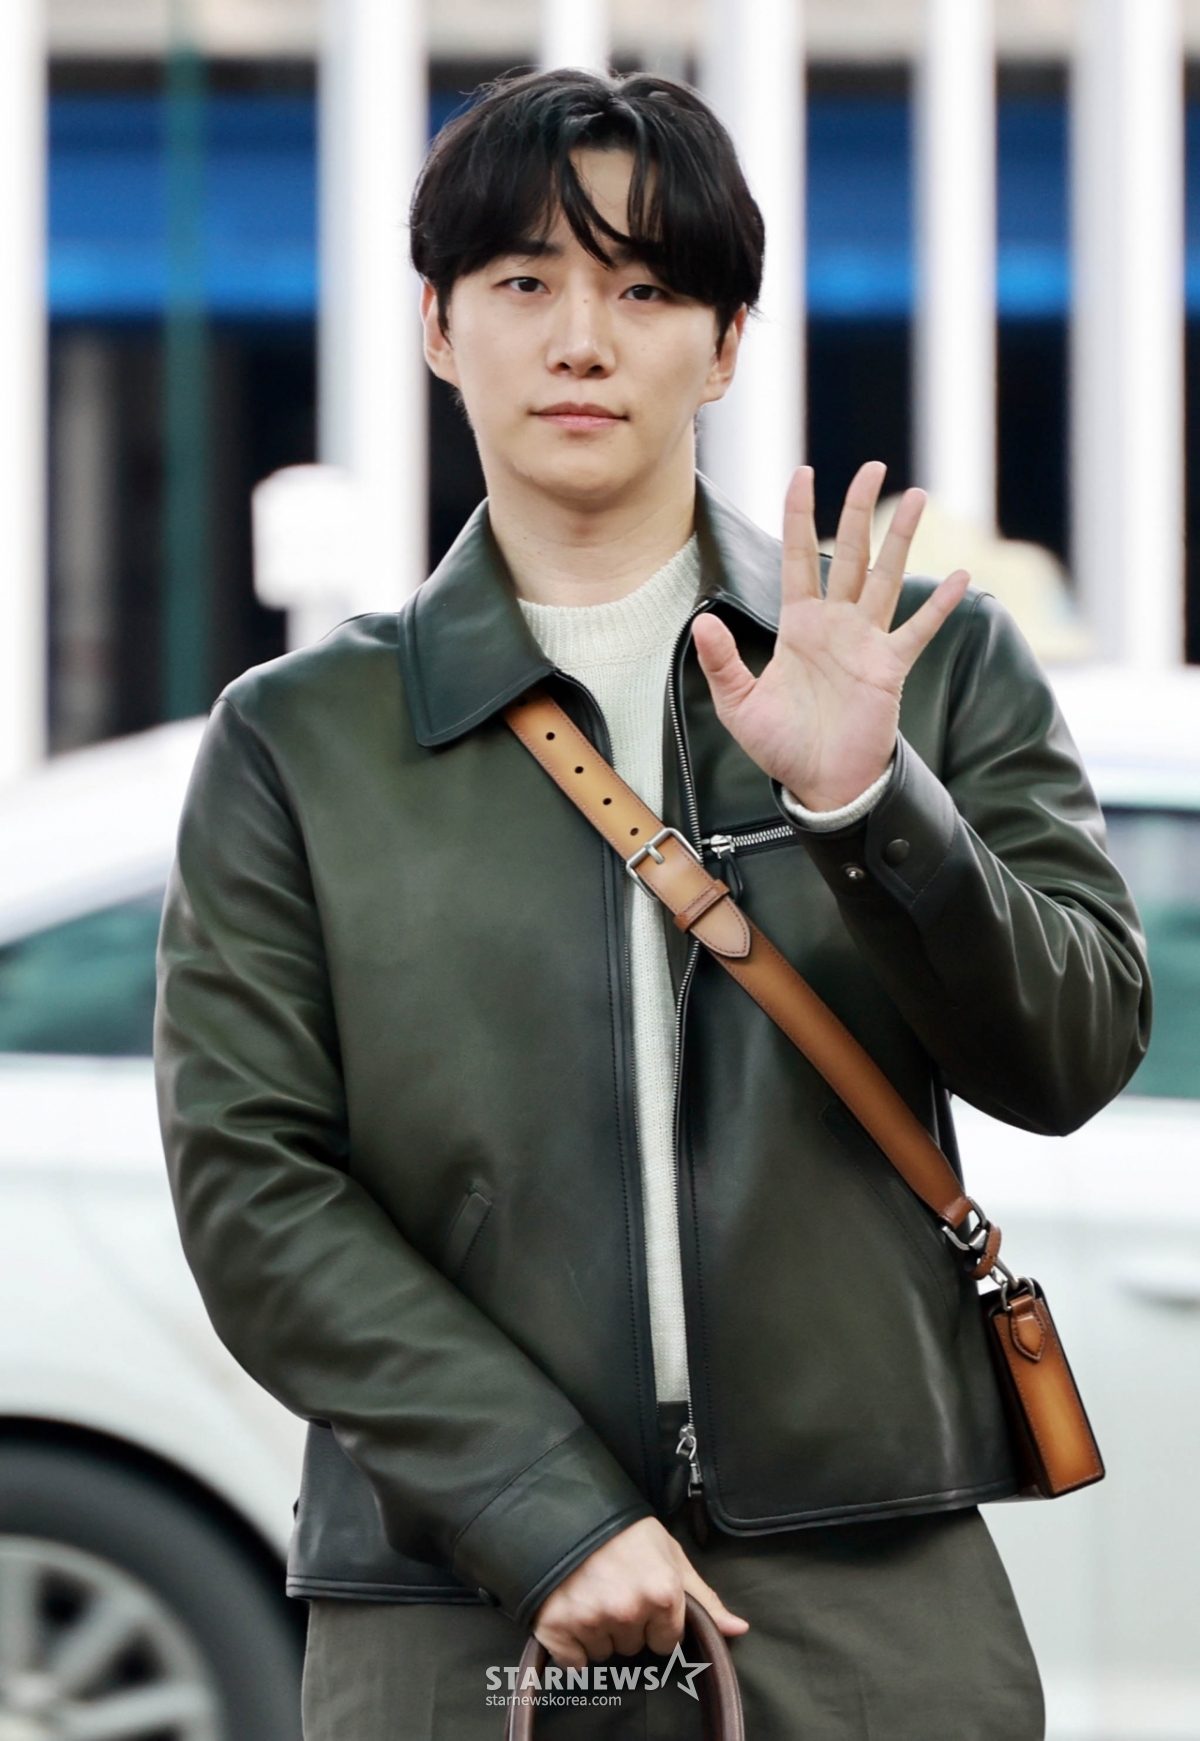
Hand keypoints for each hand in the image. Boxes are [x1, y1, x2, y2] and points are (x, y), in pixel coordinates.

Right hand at [530, 1516, 748, 1669]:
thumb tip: (739, 1631)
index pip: (666, 1643)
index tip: (641, 1599)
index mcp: (662, 1595)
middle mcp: (628, 1611)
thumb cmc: (629, 1534)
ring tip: (592, 1594)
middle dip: (626, 1626)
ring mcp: (591, 1620)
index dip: (654, 1624)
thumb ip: (705, 1599)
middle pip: (632, 1647)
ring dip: (598, 1633)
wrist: (574, 1511)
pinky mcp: (556, 1627)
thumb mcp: (672, 1557)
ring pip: (603, 1653)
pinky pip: (572, 1663)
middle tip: (613, 1590)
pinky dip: (571, 1646)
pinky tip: (572, 1613)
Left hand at [691, 461, 969, 811]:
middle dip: (859, 510)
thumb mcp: (739, 704)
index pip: (796, 557)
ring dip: (901, 538)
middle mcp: (835, 625)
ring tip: (918, 497)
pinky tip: (958, 575)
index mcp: (797, 626)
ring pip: (886, 577)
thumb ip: (722, 661)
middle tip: (872, 467)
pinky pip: (918, 630)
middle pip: (848, 553)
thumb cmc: (781, 746)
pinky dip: (938, 604)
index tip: (802, 473)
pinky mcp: (890, 668)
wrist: (821, 784)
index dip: (798, 515)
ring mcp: (866, 643)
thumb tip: (700, 622)